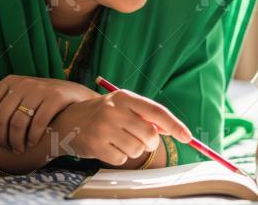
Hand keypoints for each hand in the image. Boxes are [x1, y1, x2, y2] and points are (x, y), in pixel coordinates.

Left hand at [0, 75, 98, 153]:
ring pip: (18, 122)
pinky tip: (32, 142)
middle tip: (6, 149)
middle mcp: (23, 83)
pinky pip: (38, 122)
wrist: (75, 95)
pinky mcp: (56, 96)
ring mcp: (40, 88)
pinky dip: (33, 136)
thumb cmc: (41, 101)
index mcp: (9, 82)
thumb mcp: (16, 101)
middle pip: (0, 116)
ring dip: (16, 141)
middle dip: (1, 138)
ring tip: (19, 149)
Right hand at [50, 89, 191, 165]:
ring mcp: (103, 128)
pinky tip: (109, 146)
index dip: (175, 125)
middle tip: (142, 140)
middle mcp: (114, 110)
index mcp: (125, 97)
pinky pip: (121, 159)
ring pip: (137, 149)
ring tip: (120, 140)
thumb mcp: (125, 106)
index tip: (188, 137)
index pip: (157, 111)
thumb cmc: (105, 113)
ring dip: (134, 149)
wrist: (69, 119)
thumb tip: (174, 130)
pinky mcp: (95, 146)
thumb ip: (148, 116)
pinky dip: (120, 156)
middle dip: (151, 142)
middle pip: (150, 135)